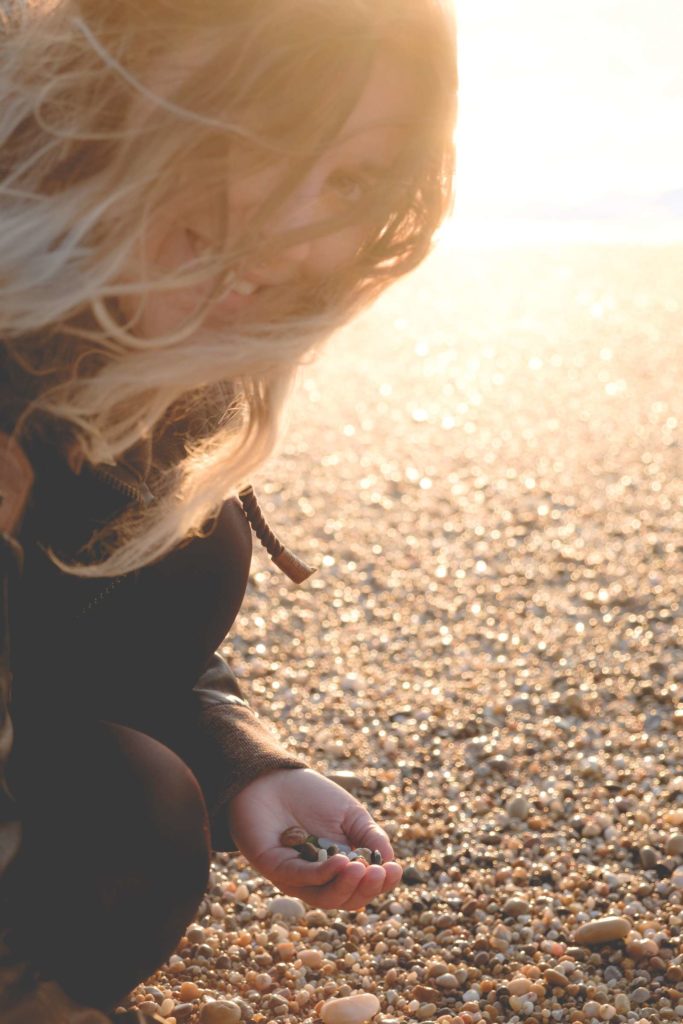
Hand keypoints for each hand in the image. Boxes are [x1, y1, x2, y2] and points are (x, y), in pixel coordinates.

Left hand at [227, 768, 402, 910]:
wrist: (271, 777)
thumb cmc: (311, 795)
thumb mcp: (350, 814)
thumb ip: (370, 837)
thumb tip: (390, 862)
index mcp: (340, 866)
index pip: (363, 886)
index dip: (381, 884)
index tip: (395, 870)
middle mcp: (320, 877)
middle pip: (347, 899)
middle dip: (367, 889)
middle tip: (379, 872)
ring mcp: (298, 877)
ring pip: (326, 897)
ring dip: (347, 886)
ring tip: (362, 869)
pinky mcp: (277, 868)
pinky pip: (302, 879)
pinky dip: (324, 874)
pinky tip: (341, 861)